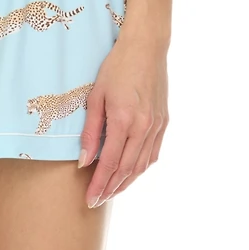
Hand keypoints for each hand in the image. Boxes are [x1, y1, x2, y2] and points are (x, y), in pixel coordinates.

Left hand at [79, 30, 168, 205]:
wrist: (146, 47)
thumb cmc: (116, 67)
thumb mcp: (96, 96)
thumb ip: (91, 131)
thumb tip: (85, 161)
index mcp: (124, 120)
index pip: (110, 163)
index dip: (99, 184)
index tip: (89, 199)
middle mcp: (144, 127)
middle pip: (127, 169)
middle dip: (111, 189)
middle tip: (97, 202)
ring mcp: (157, 126)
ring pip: (142, 165)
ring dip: (127, 182)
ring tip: (111, 192)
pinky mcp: (163, 122)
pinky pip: (153, 153)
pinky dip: (141, 168)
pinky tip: (131, 173)